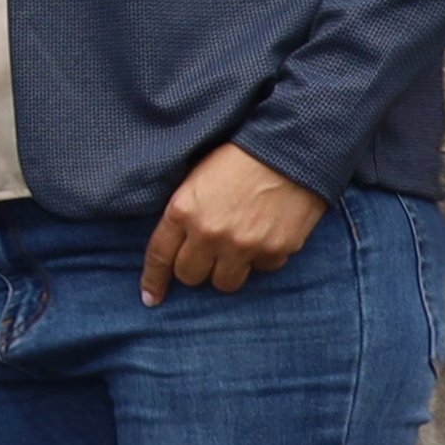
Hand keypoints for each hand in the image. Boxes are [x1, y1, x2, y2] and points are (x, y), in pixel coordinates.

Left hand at [141, 143, 321, 302]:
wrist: (292, 147)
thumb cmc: (241, 156)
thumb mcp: (196, 177)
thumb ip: (183, 212)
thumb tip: (176, 243)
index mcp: (183, 211)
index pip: (160, 256)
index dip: (154, 280)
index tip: (152, 298)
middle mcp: (209, 234)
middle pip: (191, 276)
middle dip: (196, 269)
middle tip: (207, 254)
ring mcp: (244, 245)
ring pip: (225, 283)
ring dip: (227, 270)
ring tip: (237, 248)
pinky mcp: (276, 250)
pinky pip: (262, 270)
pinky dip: (261, 259)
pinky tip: (266, 234)